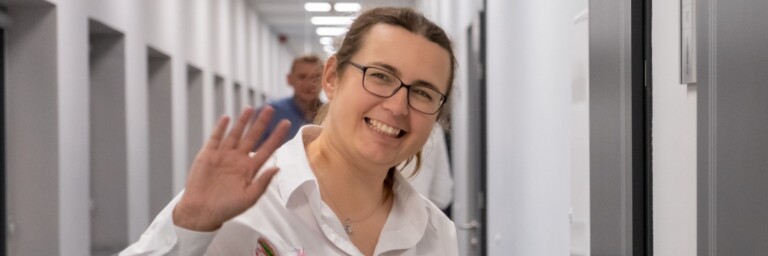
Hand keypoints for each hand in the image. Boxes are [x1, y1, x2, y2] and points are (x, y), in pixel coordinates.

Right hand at [173, 106, 290, 230]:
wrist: (201, 212)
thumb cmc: (226, 208)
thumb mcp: (249, 198)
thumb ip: (262, 182)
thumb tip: (278, 168)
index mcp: (250, 169)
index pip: (267, 149)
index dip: (277, 136)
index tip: (286, 123)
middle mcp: (238, 159)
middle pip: (253, 137)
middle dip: (261, 123)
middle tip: (270, 108)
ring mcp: (224, 155)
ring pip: (235, 134)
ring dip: (242, 121)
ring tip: (250, 109)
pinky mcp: (208, 155)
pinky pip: (215, 138)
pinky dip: (220, 128)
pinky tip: (227, 118)